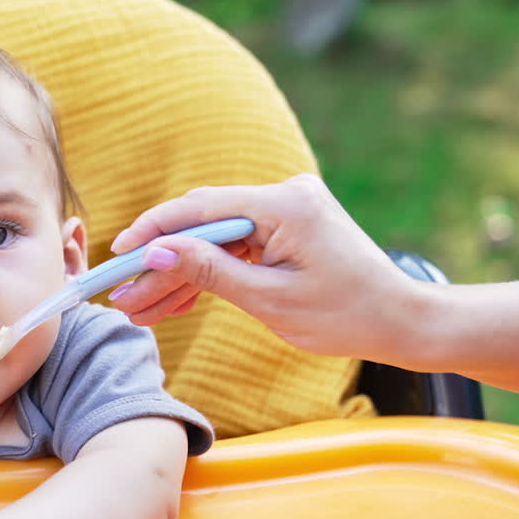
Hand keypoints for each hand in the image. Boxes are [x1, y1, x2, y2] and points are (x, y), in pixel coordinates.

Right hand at [109, 174, 418, 359]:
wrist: (401, 322)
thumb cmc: (346, 316)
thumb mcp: (269, 300)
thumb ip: (209, 271)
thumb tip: (156, 253)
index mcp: (285, 204)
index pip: (201, 208)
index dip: (154, 231)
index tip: (117, 255)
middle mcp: (285, 196)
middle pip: (203, 224)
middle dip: (161, 263)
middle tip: (123, 295)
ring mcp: (285, 211)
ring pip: (214, 240)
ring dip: (179, 275)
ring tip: (139, 309)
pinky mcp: (285, 230)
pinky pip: (234, 248)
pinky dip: (207, 275)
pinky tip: (171, 302)